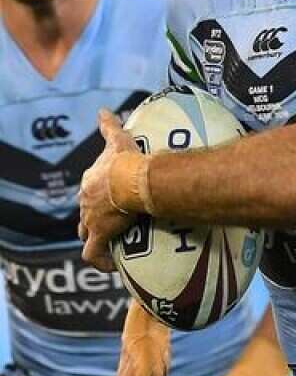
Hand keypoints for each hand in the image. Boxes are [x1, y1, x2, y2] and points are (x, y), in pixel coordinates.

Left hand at [79, 110, 140, 270]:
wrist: (131, 179)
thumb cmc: (126, 161)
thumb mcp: (118, 141)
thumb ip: (109, 126)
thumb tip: (103, 109)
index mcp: (90, 181)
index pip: (89, 192)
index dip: (98, 199)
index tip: (111, 203)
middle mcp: (85, 201)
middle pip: (85, 214)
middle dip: (93, 220)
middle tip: (112, 224)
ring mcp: (90, 219)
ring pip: (86, 234)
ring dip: (97, 240)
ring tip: (113, 245)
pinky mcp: (99, 234)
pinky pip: (94, 254)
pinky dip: (100, 261)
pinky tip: (112, 266)